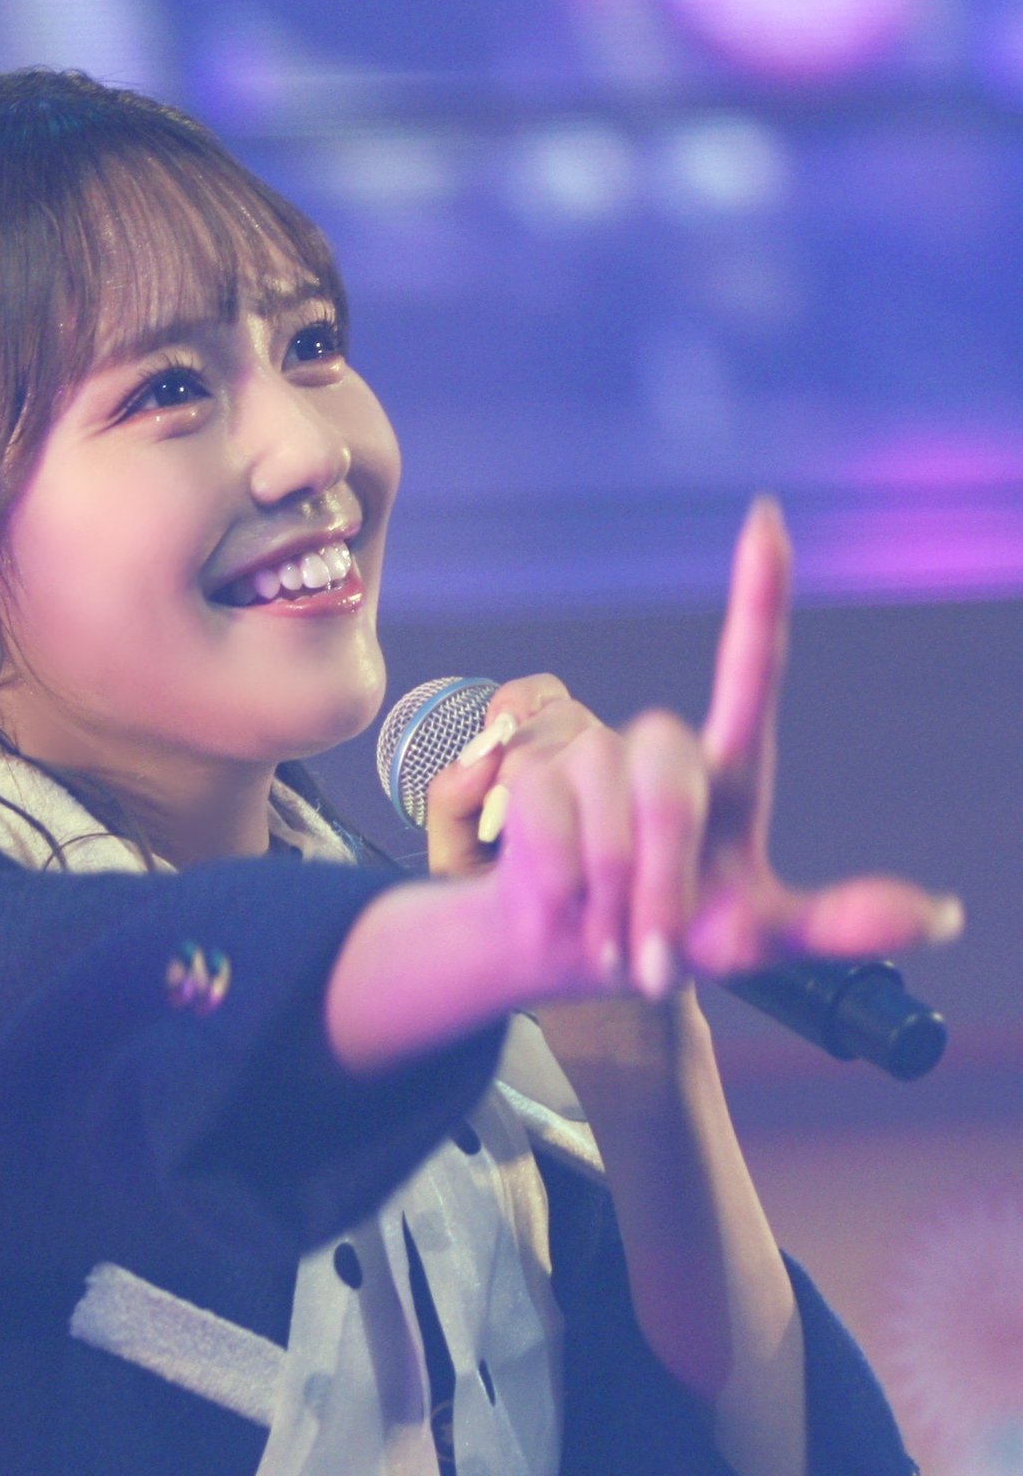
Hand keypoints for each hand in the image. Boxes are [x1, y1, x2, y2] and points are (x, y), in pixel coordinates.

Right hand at [424, 496, 962, 1002]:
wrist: (570, 956)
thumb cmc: (676, 936)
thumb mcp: (760, 937)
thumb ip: (841, 923)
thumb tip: (945, 918)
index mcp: (729, 771)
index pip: (754, 671)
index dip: (758, 594)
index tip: (766, 518)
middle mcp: (662, 747)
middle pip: (672, 777)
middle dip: (660, 878)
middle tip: (650, 957)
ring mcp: (590, 751)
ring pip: (604, 803)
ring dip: (608, 890)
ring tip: (605, 929)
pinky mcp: (530, 769)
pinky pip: (546, 817)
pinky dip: (562, 882)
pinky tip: (563, 901)